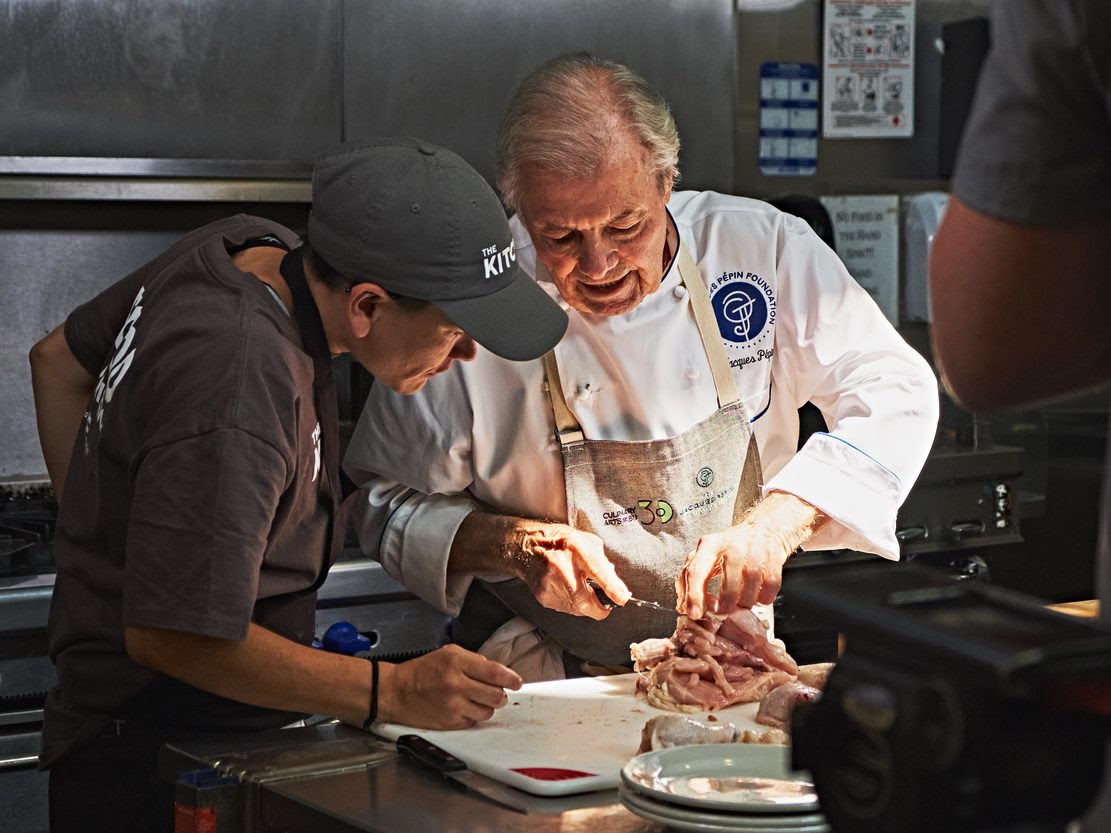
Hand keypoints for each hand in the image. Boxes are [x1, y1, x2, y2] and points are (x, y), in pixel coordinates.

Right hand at [377, 644, 522, 728]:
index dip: (510, 678)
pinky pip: (473, 721)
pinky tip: (462, 707)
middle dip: (500, 695)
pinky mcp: (450, 722)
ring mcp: (453, 705)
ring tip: (474, 699)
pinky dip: (472, 715)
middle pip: (496, 695)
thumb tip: (497, 671)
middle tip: (497, 692)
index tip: (517, 682)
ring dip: (486, 706)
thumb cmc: (421, 671)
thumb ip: (473, 660)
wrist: (396, 691)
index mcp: (457, 662)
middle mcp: (456, 684)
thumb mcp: (447, 654)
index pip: (494, 672)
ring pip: (487, 711)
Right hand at [516, 521, 630, 619]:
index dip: (611, 587)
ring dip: (584, 602)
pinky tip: (564, 585)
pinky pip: (567, 608)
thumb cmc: (561, 541)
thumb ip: (603, 564)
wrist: (527, 546)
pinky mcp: (543, 597)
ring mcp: (549, 585)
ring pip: (578, 609)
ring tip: (576, 582)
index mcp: (574, 547)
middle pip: (587, 603)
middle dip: (599, 605)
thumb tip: (618, 589)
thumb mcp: (587, 542)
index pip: (596, 570)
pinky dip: (571, 601)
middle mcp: (560, 568)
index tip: (621, 598)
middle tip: (598, 593)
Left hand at [676, 492, 823, 618]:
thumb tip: (682, 605)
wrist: (765, 529)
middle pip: (728, 588)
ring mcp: (754, 554)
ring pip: (750, 593)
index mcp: (709, 545)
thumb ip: (690, 577)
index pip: (696, 571)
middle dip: (726, 606)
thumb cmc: (731, 547)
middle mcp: (731, 548)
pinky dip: (764, 599)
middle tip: (723, 610)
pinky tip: (758, 596)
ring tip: (742, 601)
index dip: (694, 596)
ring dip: (745, 603)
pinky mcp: (774, 560)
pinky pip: (769, 591)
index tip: (694, 614)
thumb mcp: (706, 554)